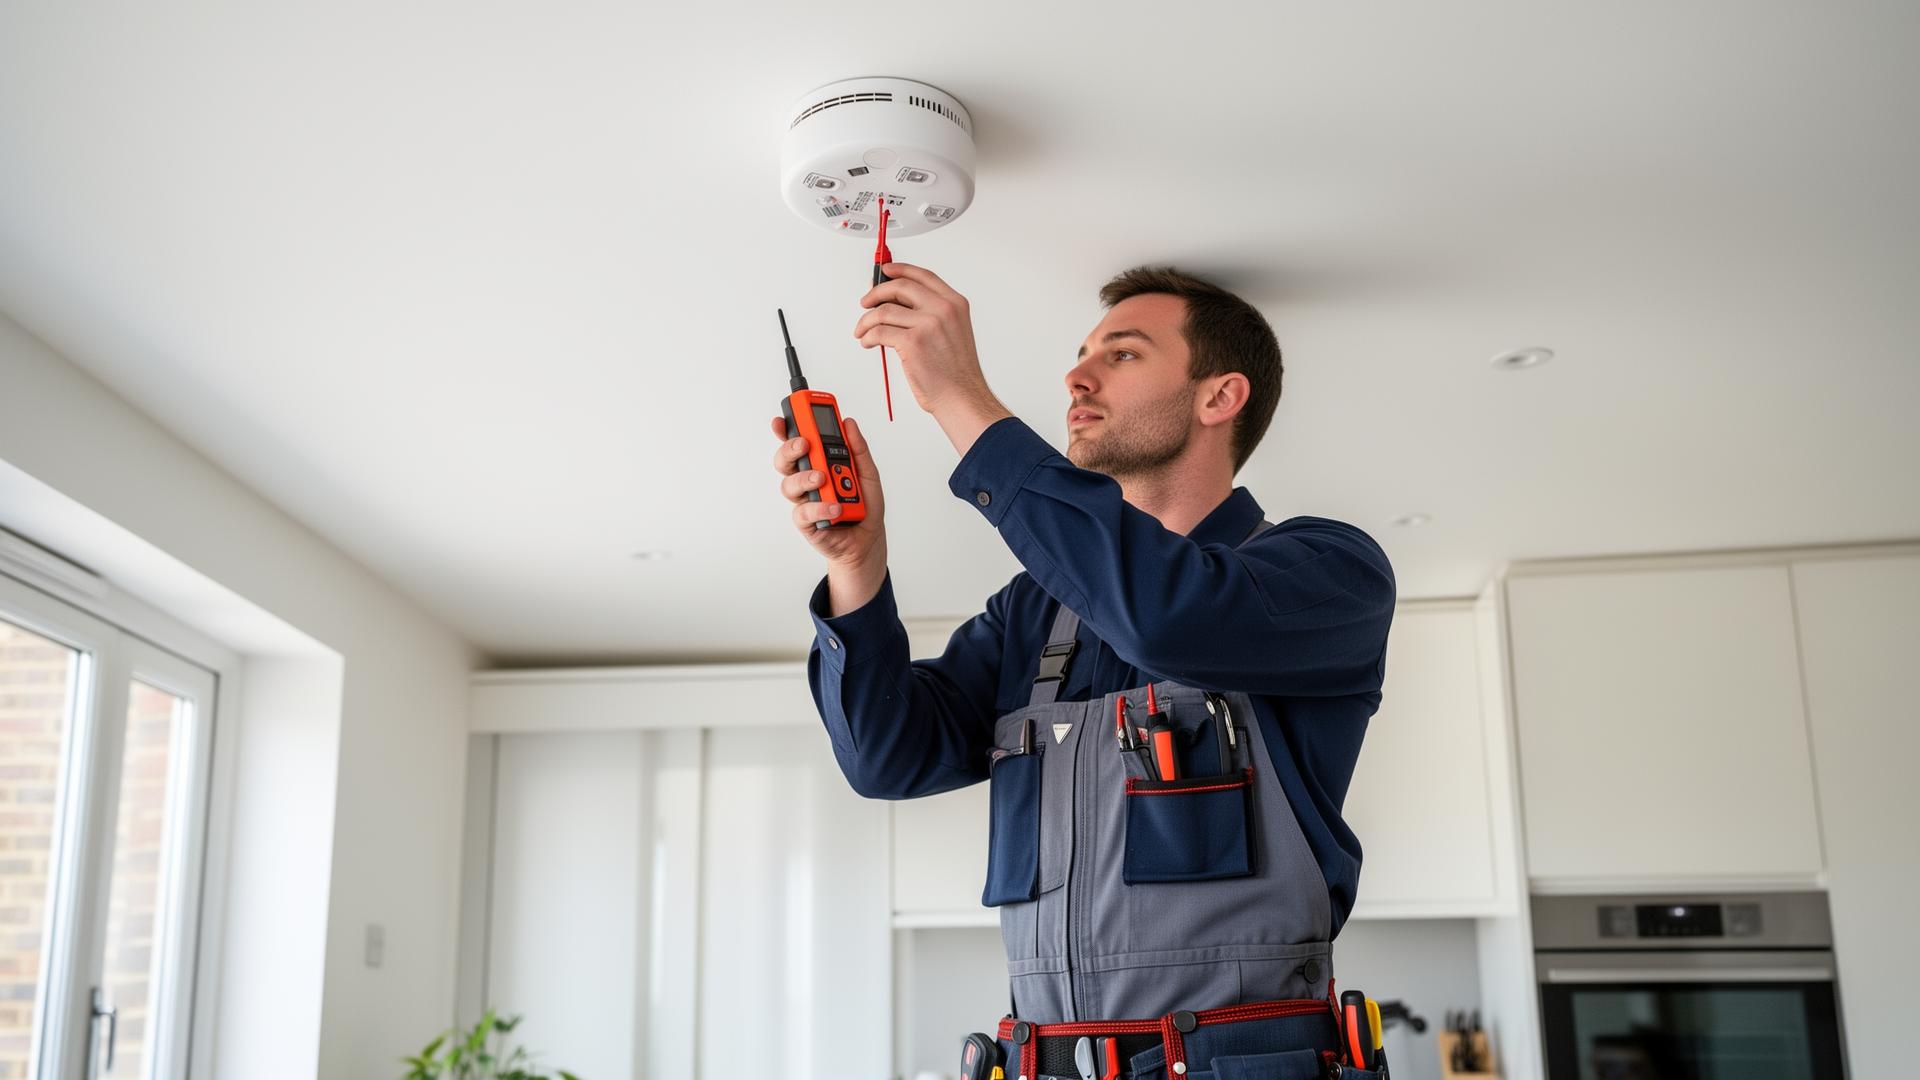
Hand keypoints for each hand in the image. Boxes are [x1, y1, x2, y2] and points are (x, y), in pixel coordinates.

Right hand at [769, 415, 886, 570]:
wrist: (869, 539)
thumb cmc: (865, 505)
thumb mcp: (868, 473)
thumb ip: (858, 449)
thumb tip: (849, 423)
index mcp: (819, 463)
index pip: (797, 442)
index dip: (786, 428)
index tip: (784, 417)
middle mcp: (807, 479)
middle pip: (785, 460)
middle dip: (790, 448)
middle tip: (804, 444)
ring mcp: (805, 500)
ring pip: (790, 485)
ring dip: (805, 478)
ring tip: (822, 478)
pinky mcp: (806, 522)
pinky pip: (803, 512)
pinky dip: (820, 507)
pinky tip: (835, 507)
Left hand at [854, 262, 991, 414]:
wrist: (962, 397)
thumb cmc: (956, 373)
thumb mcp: (952, 332)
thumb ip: (931, 314)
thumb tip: (899, 305)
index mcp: (954, 304)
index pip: (923, 276)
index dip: (901, 269)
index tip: (885, 270)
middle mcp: (943, 309)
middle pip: (900, 286)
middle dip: (876, 293)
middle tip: (865, 302)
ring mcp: (928, 324)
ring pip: (884, 311)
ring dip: (866, 321)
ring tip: (863, 332)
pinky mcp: (913, 342)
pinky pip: (879, 331)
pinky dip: (868, 336)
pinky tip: (869, 343)